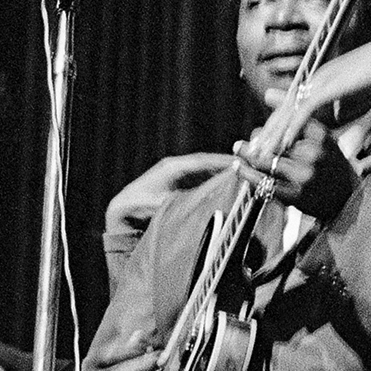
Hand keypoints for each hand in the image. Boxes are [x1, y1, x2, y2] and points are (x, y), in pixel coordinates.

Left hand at [105, 153, 232, 234]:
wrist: (121, 209)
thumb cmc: (135, 206)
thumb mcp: (156, 205)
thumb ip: (177, 203)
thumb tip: (197, 204)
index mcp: (172, 167)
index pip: (203, 161)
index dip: (222, 162)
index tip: (240, 163)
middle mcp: (176, 167)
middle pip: (207, 163)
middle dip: (227, 166)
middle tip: (249, 169)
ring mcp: (177, 174)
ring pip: (205, 171)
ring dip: (221, 174)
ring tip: (242, 178)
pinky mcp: (178, 183)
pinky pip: (200, 179)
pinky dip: (213, 181)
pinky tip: (225, 188)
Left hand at [234, 119, 356, 221]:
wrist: (350, 201)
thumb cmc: (333, 164)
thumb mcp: (323, 137)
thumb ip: (296, 115)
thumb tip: (267, 93)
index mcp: (323, 136)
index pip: (287, 122)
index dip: (269, 126)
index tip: (259, 130)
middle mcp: (314, 155)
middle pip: (273, 141)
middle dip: (256, 141)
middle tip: (242, 142)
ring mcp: (304, 176)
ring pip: (266, 161)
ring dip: (247, 153)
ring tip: (238, 148)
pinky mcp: (296, 196)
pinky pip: (264, 183)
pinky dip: (247, 173)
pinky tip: (238, 167)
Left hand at [251, 34, 370, 160]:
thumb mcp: (360, 93)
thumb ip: (345, 104)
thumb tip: (337, 116)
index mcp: (321, 80)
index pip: (293, 106)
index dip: (279, 125)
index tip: (267, 143)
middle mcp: (315, 79)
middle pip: (285, 110)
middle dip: (269, 132)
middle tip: (254, 151)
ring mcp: (320, 82)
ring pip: (289, 112)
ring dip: (274, 134)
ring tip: (262, 153)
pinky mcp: (329, 87)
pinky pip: (305, 112)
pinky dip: (293, 129)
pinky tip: (284, 144)